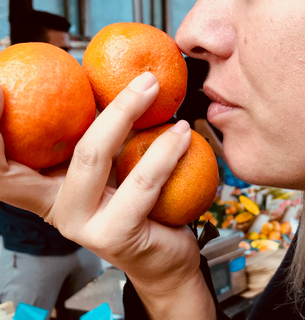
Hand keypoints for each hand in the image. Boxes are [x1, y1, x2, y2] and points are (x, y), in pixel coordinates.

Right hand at [0, 73, 214, 317]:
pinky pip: (142, 183)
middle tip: (139, 77)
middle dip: (90, 104)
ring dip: (128, 112)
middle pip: (47, 146)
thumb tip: (105, 85)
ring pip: (92, 156)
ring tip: (155, 89)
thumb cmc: (137, 210)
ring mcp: (83, 225)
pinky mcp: (115, 236)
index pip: (3, 165)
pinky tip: (183, 133)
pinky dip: (166, 151)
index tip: (0, 86)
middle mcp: (57, 209)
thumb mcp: (110, 173)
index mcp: (47, 191)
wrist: (163, 258)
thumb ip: (98, 141)